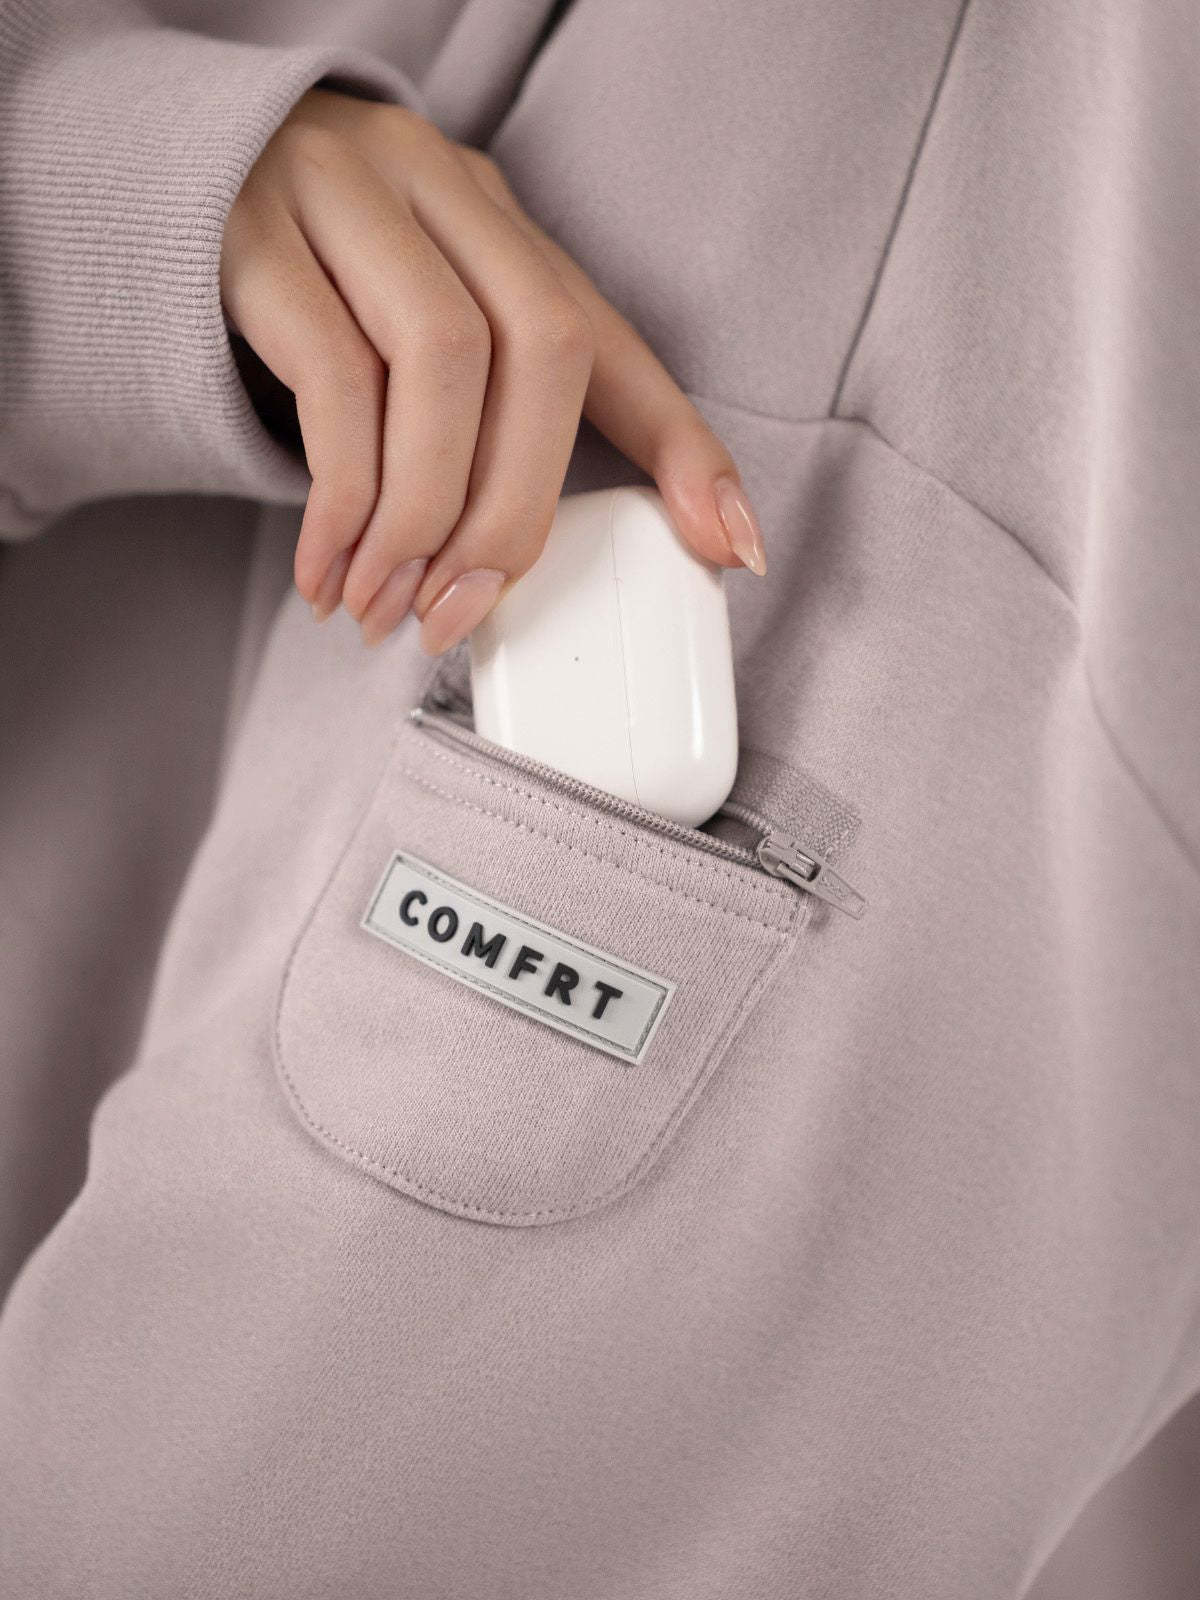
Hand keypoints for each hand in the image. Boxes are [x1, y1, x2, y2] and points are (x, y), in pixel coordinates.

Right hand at [220, 89, 765, 653]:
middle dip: (512, 509)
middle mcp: (436, 188)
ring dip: (420, 515)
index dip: (684, 446)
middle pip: (534, 348)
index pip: (608, 337)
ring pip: (433, 360)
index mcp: (498, 222)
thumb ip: (515, 426)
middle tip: (460, 611)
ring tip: (386, 605)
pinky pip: (326, 377)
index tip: (731, 548)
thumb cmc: (322, 298)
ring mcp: (343, 194)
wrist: (158, 202)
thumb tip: (683, 544)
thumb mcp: (426, 341)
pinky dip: (340, 498)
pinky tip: (328, 569)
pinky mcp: (251, 234)